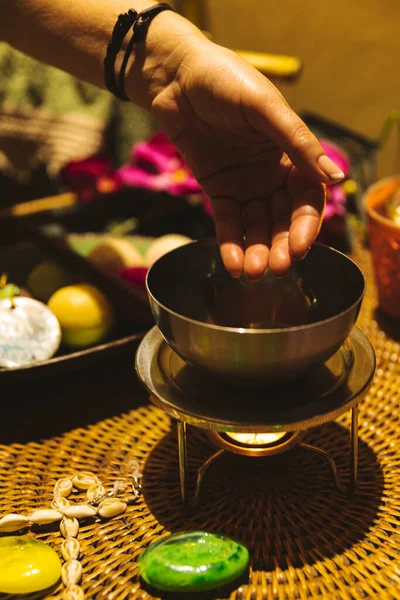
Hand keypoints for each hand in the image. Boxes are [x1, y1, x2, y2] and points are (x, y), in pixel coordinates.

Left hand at [147, 33, 343, 278]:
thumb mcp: (265, 108)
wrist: (176, 76)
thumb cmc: (225, 80)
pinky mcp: (217, 190)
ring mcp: (244, 184)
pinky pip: (227, 223)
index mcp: (291, 153)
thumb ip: (298, 143)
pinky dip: (230, 244)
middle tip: (277, 269)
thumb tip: (337, 179)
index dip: (304, 225)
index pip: (306, 198)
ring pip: (256, 226)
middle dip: (281, 246)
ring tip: (253, 272)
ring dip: (257, 251)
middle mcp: (271, 173)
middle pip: (282, 219)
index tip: (299, 248)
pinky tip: (233, 264)